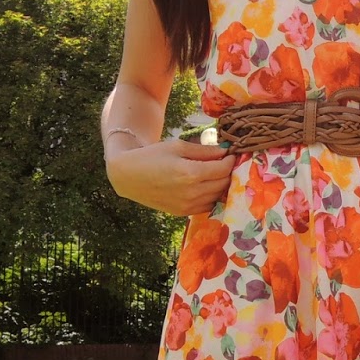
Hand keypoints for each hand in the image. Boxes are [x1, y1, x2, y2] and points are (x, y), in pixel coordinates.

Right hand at [106, 139, 236, 216]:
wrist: (129, 176)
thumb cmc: (153, 156)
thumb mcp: (178, 147)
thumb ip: (205, 151)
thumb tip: (226, 152)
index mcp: (191, 173)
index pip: (223, 168)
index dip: (230, 160)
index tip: (231, 154)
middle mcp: (192, 193)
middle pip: (223, 183)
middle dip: (228, 172)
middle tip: (226, 163)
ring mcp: (188, 206)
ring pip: (218, 196)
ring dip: (222, 185)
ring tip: (217, 173)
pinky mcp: (183, 213)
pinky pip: (208, 206)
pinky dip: (212, 196)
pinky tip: (207, 186)